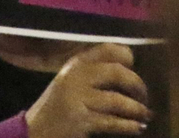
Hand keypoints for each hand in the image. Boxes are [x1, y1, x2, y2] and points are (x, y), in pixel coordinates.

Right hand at [26, 43, 151, 137]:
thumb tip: (130, 72)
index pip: (107, 49)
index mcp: (76, 64)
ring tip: (145, 115)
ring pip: (117, 100)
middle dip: (137, 85)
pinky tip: (138, 128)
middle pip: (117, 72)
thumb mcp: (70, 81)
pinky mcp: (80, 120)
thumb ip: (93, 72)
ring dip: (136, 109)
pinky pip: (112, 122)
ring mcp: (77, 98)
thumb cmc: (57, 106)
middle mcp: (77, 76)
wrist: (32, 131)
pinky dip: (129, 126)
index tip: (135, 67)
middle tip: (144, 97)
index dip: (126, 56)